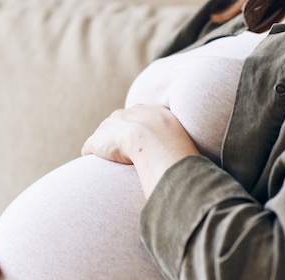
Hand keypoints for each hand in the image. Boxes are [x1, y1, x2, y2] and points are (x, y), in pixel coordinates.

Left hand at [81, 105, 199, 196]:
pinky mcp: (97, 142)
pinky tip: (94, 163)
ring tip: (109, 158)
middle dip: (117, 133)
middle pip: (116, 122)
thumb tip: (194, 156)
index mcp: (145, 111)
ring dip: (104, 146)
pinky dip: (91, 155)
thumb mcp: (182, 135)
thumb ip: (182, 141)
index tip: (139, 139)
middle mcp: (125, 115)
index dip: (137, 129)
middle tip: (121, 147)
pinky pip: (90, 148)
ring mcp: (109, 128)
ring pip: (102, 135)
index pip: (137, 117)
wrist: (152, 138)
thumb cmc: (172, 141)